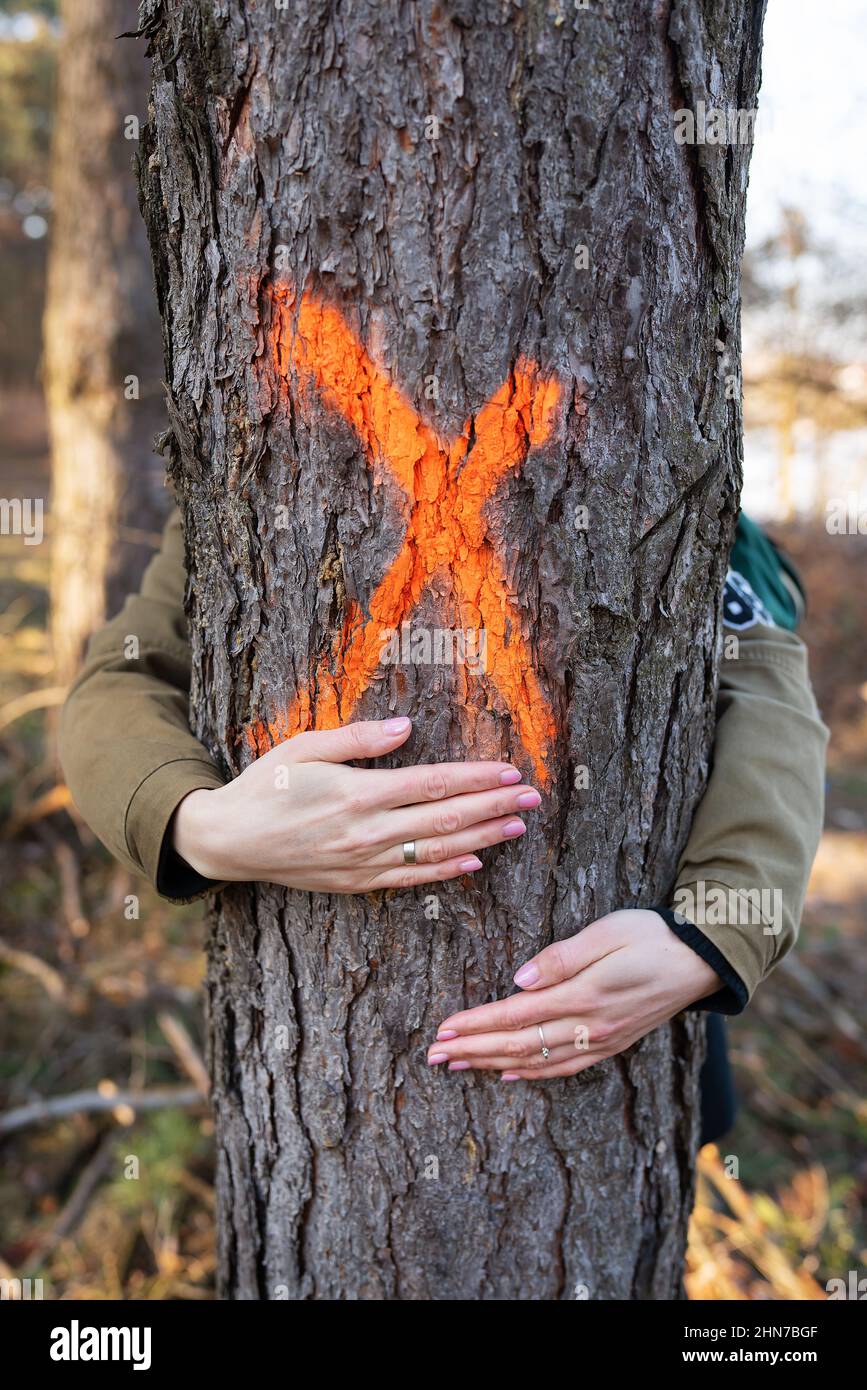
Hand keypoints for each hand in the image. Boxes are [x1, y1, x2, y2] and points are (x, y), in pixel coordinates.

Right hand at [172, 716, 540, 892]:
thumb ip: (359, 738)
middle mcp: (368, 831)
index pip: (433, 784)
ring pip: (438, 851)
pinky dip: (447, 871)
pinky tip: (475, 862)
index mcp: (358, 793)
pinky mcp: (358, 883)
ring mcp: (365, 862)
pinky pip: (412, 878)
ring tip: (518, 826)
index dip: (476, 778)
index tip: (510, 770)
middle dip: (494, 806)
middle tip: (533, 797)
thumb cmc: (265, 786)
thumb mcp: (304, 747)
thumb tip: (408, 728)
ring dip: (483, 838)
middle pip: (446, 818)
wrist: (229, 842)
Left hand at [427, 909, 720, 1079]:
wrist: (703, 960)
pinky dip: (532, 1073)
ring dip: (492, 1064)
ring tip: (457, 1066)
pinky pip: (564, 1067)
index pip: (516, 1015)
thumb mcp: (608, 932)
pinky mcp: (612, 1043)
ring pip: (536, 1061)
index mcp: (584, 995)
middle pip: (518, 1045)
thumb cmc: (653, 935)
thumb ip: (563, 957)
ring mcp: (601, 1040)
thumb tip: (518, 979)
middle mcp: (590, 1026)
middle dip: (472, 1051)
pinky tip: (509, 1073)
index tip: (443, 1030)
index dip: (476, 1024)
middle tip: (433, 1056)